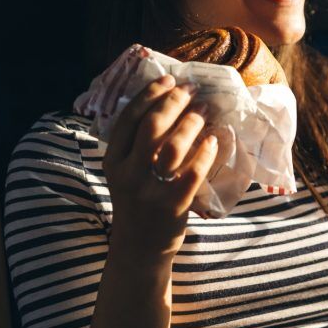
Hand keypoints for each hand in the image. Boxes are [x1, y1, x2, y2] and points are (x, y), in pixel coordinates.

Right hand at [102, 74, 219, 262]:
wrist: (140, 248)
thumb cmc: (138, 201)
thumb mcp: (124, 173)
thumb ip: (135, 145)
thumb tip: (164, 102)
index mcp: (112, 161)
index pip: (128, 119)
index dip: (149, 95)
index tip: (168, 79)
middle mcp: (127, 174)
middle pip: (151, 126)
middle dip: (173, 102)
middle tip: (191, 90)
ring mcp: (149, 191)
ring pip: (172, 146)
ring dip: (191, 123)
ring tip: (204, 110)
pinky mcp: (172, 205)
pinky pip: (193, 172)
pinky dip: (205, 152)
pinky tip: (214, 139)